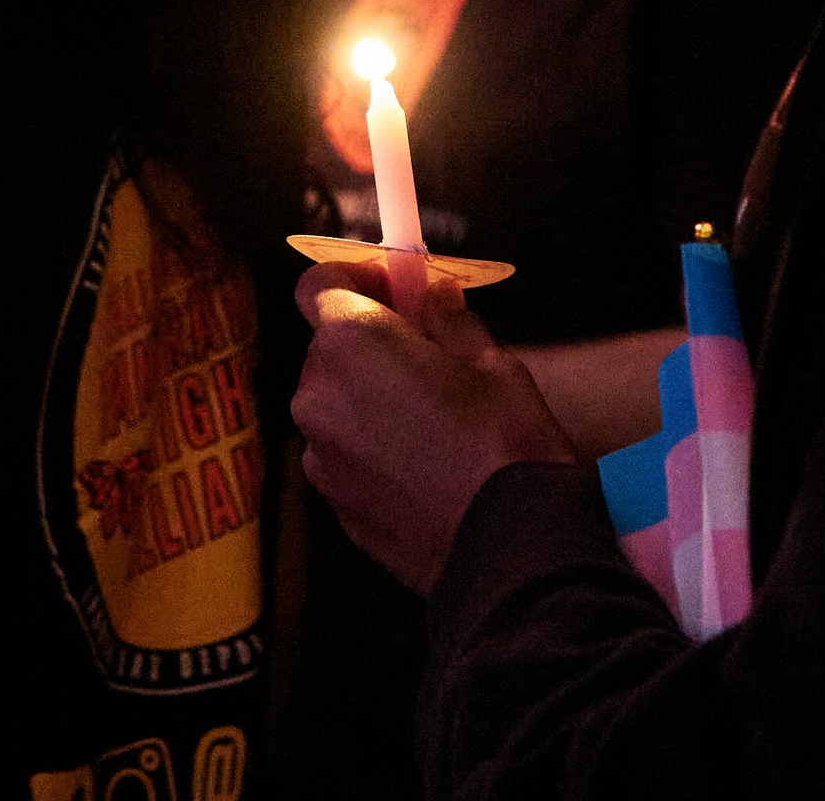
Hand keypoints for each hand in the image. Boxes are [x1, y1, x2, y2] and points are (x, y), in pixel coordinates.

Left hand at [291, 264, 576, 592]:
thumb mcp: (490, 361)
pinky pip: (343, 449)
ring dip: (369, 392)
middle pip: (329, 344)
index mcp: (352, 343)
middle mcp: (318, 394)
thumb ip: (448, 318)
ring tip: (431, 411)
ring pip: (335, 399)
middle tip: (425, 346)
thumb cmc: (503, 444)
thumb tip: (434, 296)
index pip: (317, 283)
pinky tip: (422, 457)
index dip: (353, 276)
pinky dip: (370, 441)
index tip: (392, 284)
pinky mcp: (332, 501)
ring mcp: (320, 454)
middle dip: (369, 337)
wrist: (507, 548)